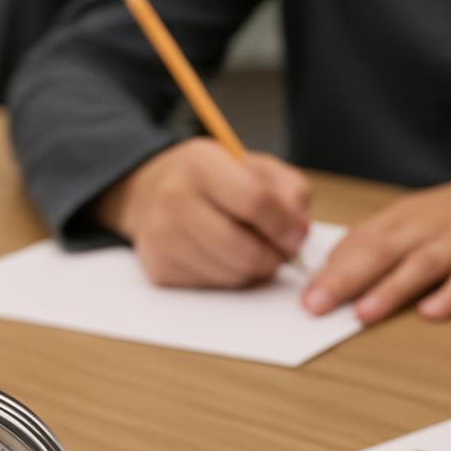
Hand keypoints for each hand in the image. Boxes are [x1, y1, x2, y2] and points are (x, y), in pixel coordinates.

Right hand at [97, 137, 311, 288]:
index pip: (254, 201)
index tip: (296, 236)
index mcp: (200, 163)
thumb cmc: (214, 181)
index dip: (284, 226)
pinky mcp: (158, 268)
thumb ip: (289, 191)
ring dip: (253, 271)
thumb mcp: (255, 167)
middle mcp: (174, 198)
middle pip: (244, 250)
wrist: (152, 193)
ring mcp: (161, 237)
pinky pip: (213, 287)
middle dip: (272, 258)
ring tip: (250, 250)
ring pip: (231, 275)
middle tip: (278, 252)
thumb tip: (299, 230)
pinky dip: (229, 278)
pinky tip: (224, 258)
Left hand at [303, 163, 450, 323]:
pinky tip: (433, 313)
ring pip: (421, 265)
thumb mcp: (414, 219)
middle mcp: (427, 228)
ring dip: (391, 289)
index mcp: (403, 219)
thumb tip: (329, 269)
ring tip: (364, 314)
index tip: (301, 296)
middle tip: (316, 306)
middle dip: (346, 280)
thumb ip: (374, 243)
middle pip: (381, 253)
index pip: (359, 242)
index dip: (329, 269)